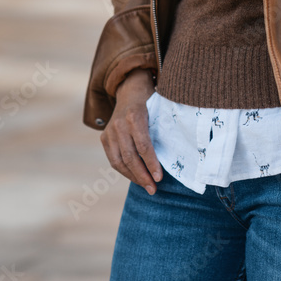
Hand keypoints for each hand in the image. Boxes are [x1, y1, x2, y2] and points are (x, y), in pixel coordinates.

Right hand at [100, 68, 162, 194]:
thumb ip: (162, 130)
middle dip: (143, 176)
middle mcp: (119, 124)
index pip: (143, 145)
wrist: (130, 90)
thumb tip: (176, 157)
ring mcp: (110, 131)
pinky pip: (113, 160)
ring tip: (147, 186)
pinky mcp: (104, 137)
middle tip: (154, 189)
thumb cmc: (150, 103)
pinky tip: (136, 177)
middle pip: (130, 157)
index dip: (151, 163)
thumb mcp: (158, 110)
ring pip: (119, 162)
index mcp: (135, 115)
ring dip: (133, 177)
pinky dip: (125, 171)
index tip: (160, 178)